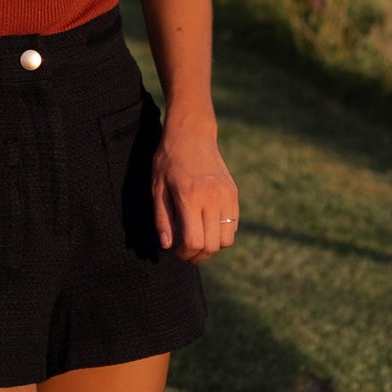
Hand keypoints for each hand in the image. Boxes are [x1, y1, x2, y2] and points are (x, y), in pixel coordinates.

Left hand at [152, 116, 238, 262]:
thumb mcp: (157, 188)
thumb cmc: (168, 161)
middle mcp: (212, 199)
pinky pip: (233, 226)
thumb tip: (167, 246)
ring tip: (197, 240)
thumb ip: (162, 219)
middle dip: (196, 256)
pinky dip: (221, 233)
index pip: (193, 241)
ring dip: (211, 247)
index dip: (183, 254)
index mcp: (190, 198)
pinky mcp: (233, 194)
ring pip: (226, 240)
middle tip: (184, 252)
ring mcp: (226, 196)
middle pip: (211, 246)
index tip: (175, 252)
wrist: (192, 135)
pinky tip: (207, 226)